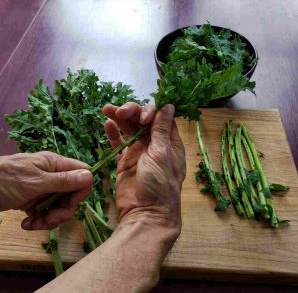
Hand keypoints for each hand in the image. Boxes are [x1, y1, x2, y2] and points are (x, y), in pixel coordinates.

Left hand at [0, 152, 92, 229]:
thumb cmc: (4, 180)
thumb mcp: (35, 181)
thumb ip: (64, 180)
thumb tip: (90, 176)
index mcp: (55, 164)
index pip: (82, 174)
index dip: (82, 189)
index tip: (71, 202)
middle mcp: (53, 176)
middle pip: (73, 194)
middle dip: (64, 210)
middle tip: (50, 219)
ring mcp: (44, 189)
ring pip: (61, 206)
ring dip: (51, 219)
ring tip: (34, 223)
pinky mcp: (35, 201)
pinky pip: (47, 212)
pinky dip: (40, 220)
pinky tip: (27, 223)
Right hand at [103, 102, 185, 239]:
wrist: (145, 213)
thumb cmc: (160, 184)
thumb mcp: (162, 154)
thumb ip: (162, 130)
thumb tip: (169, 106)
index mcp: (168, 142)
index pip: (160, 117)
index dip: (151, 111)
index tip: (143, 117)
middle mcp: (154, 144)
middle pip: (142, 120)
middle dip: (132, 111)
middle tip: (121, 111)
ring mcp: (138, 152)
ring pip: (129, 129)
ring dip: (119, 117)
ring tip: (107, 109)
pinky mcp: (124, 160)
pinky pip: (118, 143)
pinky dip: (113, 133)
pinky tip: (107, 123)